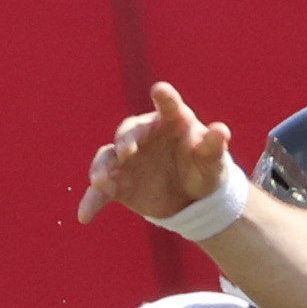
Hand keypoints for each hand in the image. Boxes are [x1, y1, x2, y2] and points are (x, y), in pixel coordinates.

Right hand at [80, 81, 232, 228]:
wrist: (193, 197)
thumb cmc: (203, 167)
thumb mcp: (212, 160)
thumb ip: (213, 145)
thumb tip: (221, 130)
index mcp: (171, 121)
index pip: (168, 107)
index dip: (165, 98)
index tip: (160, 91)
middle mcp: (143, 136)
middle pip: (129, 132)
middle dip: (126, 140)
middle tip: (127, 151)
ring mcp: (127, 159)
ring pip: (108, 159)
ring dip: (102, 169)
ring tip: (100, 182)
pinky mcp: (119, 183)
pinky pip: (102, 191)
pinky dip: (92, 202)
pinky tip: (85, 216)